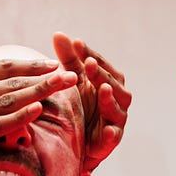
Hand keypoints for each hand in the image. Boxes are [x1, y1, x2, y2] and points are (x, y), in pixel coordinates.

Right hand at [0, 36, 76, 175]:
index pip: (1, 67)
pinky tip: (38, 110)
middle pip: (11, 81)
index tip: (53, 63)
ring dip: (39, 92)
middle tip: (71, 74)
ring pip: (8, 100)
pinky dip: (19, 116)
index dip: (30, 65)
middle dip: (44, 77)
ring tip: (63, 87)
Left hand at [53, 32, 130, 171]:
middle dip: (101, 74)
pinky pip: (113, 137)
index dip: (91, 54)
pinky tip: (106, 130)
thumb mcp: (73, 82)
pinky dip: (111, 133)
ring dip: (110, 98)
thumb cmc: (80, 106)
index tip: (77, 44)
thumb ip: (69, 59)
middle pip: (114, 83)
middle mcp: (116, 99)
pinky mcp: (110, 140)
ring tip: (102, 89)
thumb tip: (58, 33)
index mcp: (108, 82)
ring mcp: (115, 120)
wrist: (77, 142)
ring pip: (117, 108)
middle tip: (89, 64)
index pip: (102, 65)